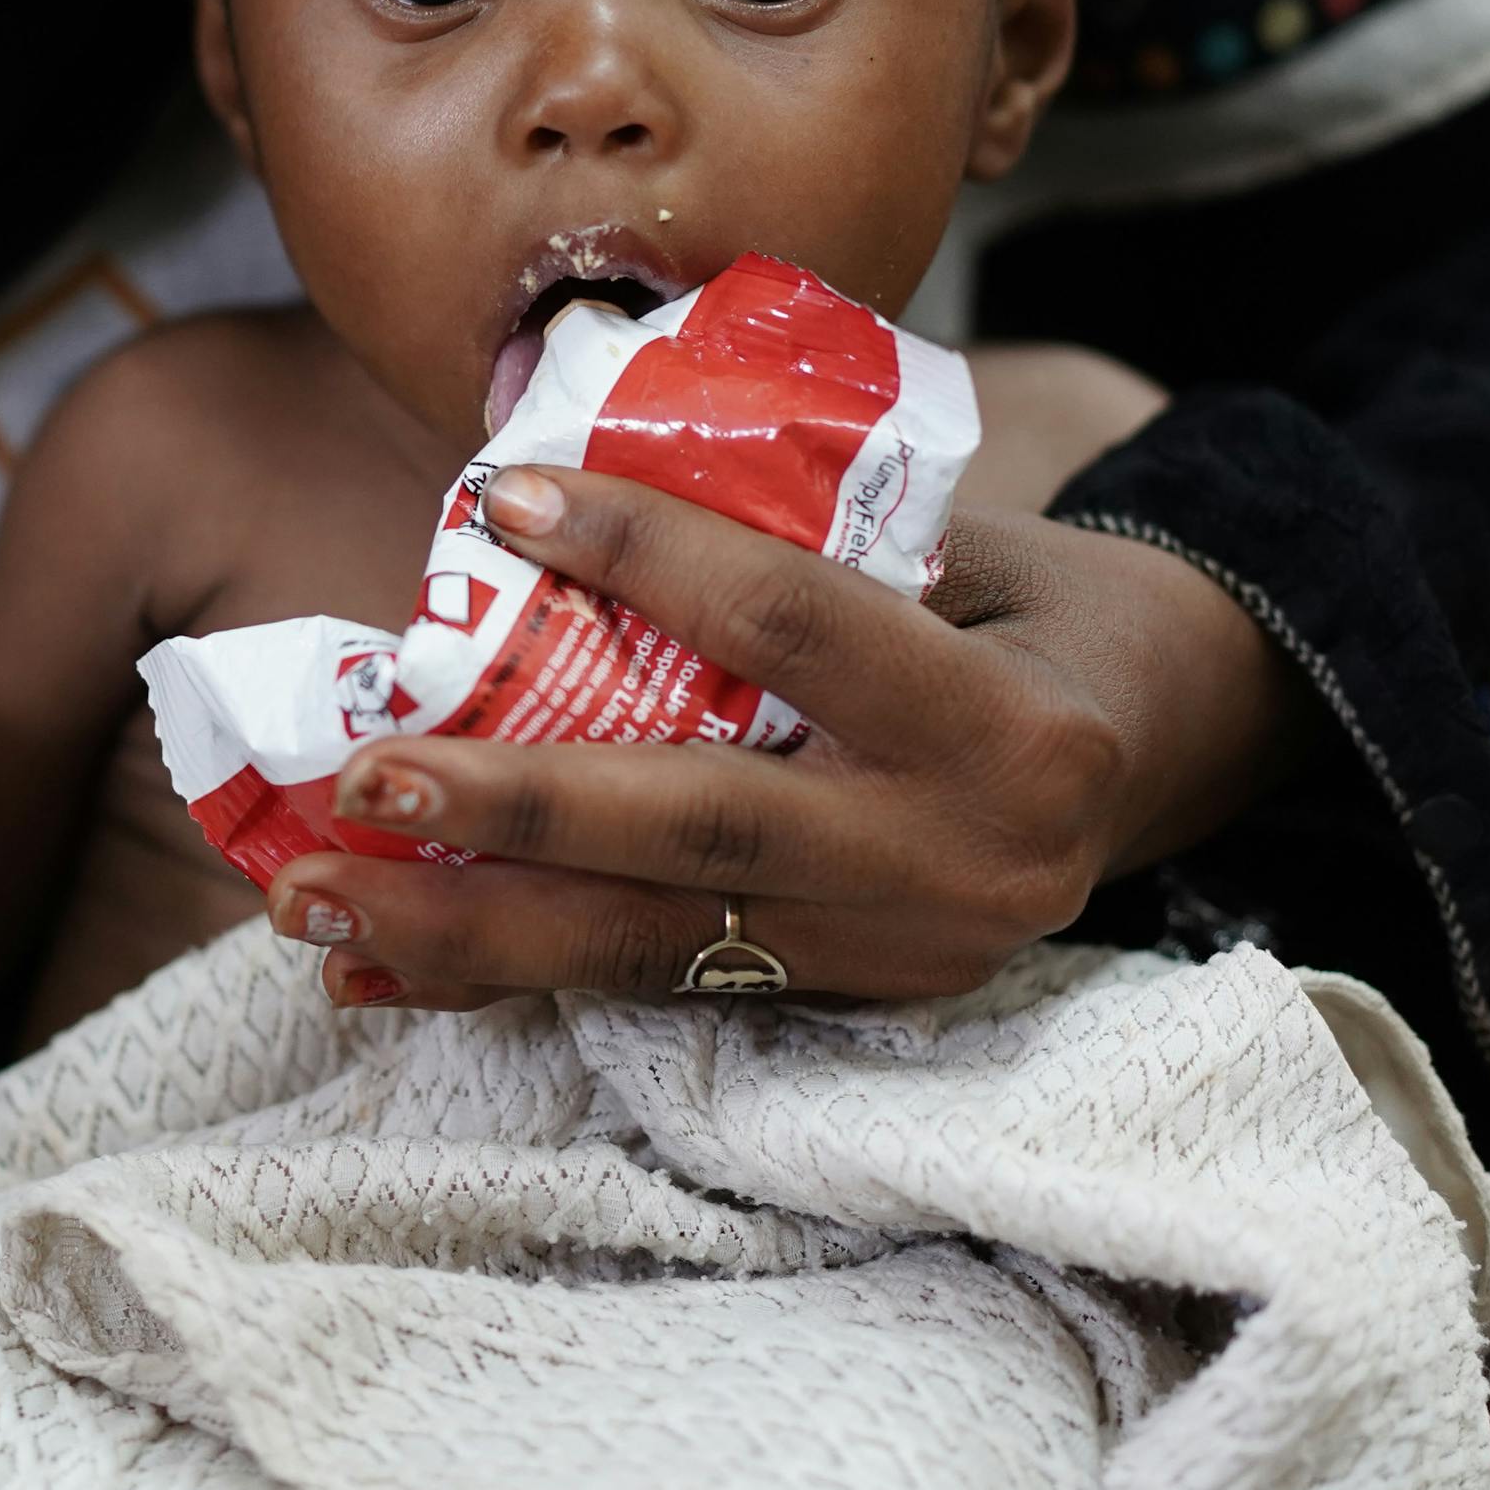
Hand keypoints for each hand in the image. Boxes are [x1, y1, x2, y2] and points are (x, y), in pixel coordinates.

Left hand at [258, 464, 1305, 1006]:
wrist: (1174, 747)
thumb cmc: (1038, 609)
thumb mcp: (959, 544)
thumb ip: (794, 532)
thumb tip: (551, 478)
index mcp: (1006, 728)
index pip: (795, 628)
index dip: (646, 557)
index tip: (497, 502)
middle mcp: (958, 867)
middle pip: (698, 833)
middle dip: (514, 807)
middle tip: (361, 774)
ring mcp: (898, 960)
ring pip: (650, 947)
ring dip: (463, 926)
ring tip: (314, 896)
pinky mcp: (845, 1010)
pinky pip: (648, 992)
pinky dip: (501, 979)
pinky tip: (374, 972)